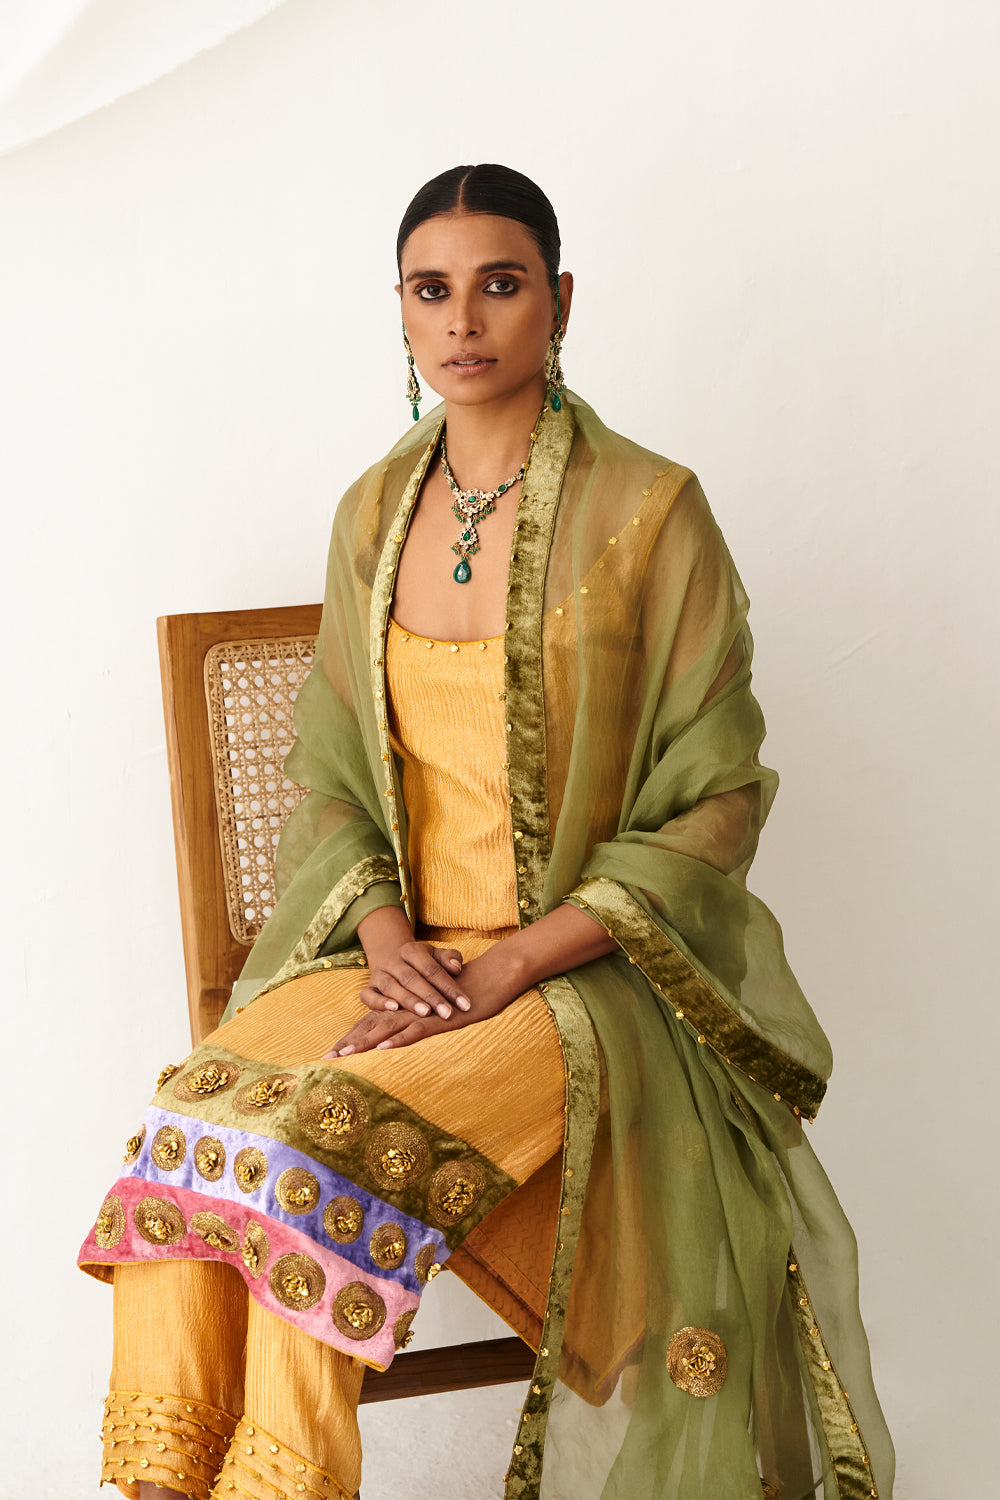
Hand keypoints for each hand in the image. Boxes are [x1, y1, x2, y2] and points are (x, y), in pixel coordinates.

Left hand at [325, 945, 525, 1056]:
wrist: (491, 978)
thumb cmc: (465, 996)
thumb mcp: (439, 1012)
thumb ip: (423, 1022)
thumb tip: (405, 1040)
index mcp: (405, 1008)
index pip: (372, 1022)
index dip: (351, 1037)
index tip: (331, 1054)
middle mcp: (408, 1008)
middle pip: (372, 1026)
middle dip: (349, 1043)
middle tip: (326, 1059)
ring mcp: (422, 1013)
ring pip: (387, 1028)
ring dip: (364, 1042)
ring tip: (344, 1056)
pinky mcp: (439, 1018)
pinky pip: (415, 1029)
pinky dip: (397, 1039)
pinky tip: (382, 1048)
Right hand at [359, 938, 470, 1020]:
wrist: (391, 957)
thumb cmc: (423, 962)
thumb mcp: (437, 955)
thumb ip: (450, 958)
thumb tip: (456, 967)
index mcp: (413, 950)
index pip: (432, 968)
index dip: (449, 986)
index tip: (465, 1004)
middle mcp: (394, 961)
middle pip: (412, 978)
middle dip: (431, 996)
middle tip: (447, 1013)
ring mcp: (380, 974)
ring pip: (392, 986)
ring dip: (408, 1000)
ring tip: (425, 1013)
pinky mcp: (369, 987)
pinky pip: (369, 995)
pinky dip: (379, 1003)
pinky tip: (394, 1009)